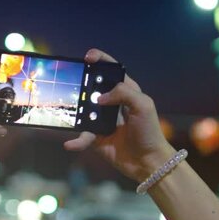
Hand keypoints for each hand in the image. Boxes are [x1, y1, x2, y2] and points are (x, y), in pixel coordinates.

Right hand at [64, 48, 174, 181]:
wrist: (147, 162)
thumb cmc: (149, 131)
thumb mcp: (143, 105)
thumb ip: (123, 93)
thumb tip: (100, 97)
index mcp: (125, 91)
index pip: (110, 71)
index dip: (100, 60)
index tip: (87, 57)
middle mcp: (111, 104)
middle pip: (92, 88)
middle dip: (81, 84)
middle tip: (72, 83)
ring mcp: (101, 120)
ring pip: (82, 111)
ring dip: (74, 112)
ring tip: (69, 113)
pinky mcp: (95, 138)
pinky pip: (82, 136)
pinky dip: (76, 140)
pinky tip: (70, 144)